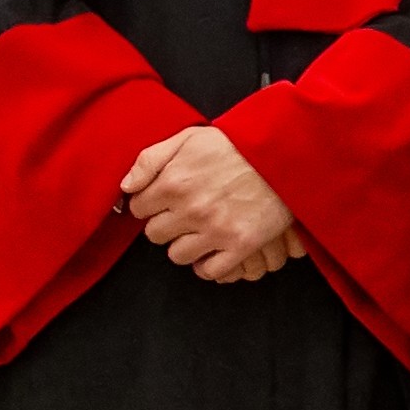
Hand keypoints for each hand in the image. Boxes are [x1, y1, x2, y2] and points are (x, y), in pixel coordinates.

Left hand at [120, 127, 297, 284]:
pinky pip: (210, 271)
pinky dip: (208, 265)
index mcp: (174, 182)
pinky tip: (213, 251)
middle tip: (183, 215)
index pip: (139, 208)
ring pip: (178, 255)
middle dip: (166, 224)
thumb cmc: (236, 144)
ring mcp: (216, 230)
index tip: (164, 200)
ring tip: (199, 231)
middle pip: (155, 234)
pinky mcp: (241, 245)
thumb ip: (150, 159)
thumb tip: (126, 186)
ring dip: (185, 245)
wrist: (284, 153)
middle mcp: (191, 209)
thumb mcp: (188, 138)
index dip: (150, 204)